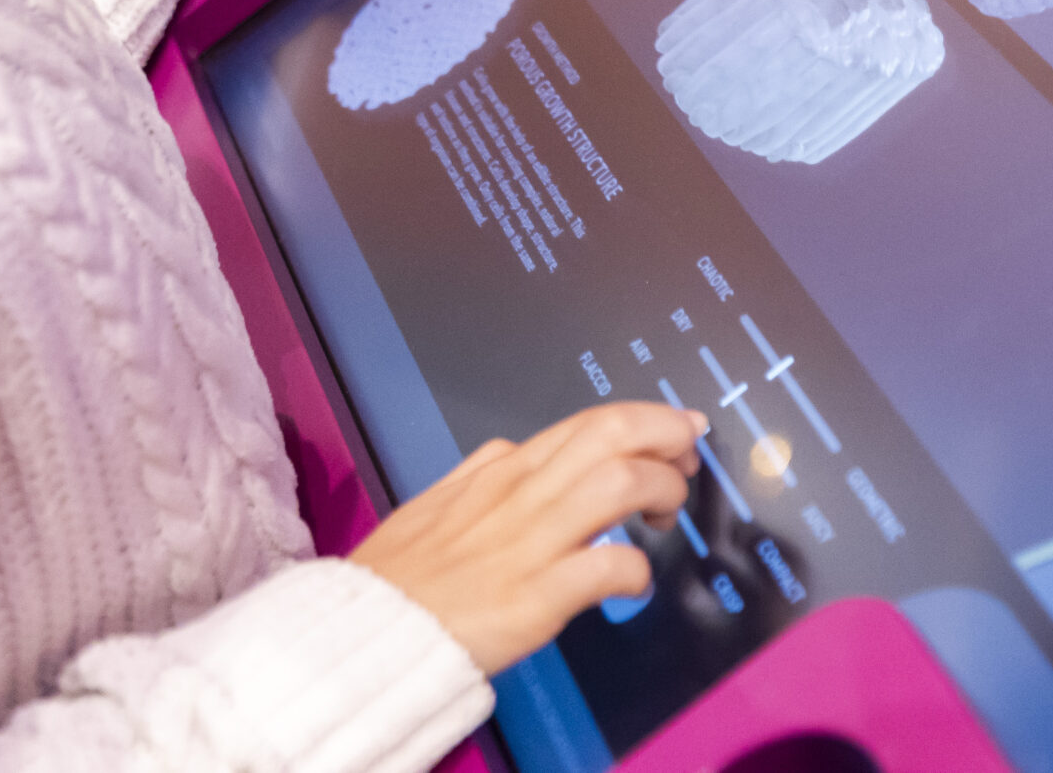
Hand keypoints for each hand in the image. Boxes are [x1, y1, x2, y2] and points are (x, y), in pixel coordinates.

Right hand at [352, 401, 707, 673]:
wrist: (366, 634)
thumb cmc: (399, 578)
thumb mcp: (434, 502)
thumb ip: (480, 473)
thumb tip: (517, 450)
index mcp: (502, 470)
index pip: (591, 421)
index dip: (649, 419)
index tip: (679, 429)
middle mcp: (521, 494)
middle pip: (615, 434)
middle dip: (668, 437)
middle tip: (687, 462)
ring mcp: (530, 542)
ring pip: (620, 483)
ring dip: (661, 492)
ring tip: (665, 518)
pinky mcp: (536, 596)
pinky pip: (608, 566)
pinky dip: (636, 571)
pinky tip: (634, 583)